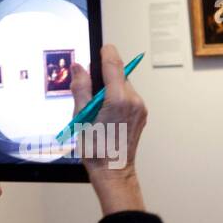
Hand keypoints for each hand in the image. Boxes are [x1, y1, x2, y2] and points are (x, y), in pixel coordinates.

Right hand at [70, 44, 146, 215]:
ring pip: (123, 85)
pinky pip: (128, 97)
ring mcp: (140, 108)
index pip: (114, 62)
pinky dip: (117, 98)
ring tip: (97, 109)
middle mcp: (133, 100)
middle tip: (89, 93)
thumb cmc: (96, 150)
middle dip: (103, 77)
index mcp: (118, 99)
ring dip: (110, 89)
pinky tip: (107, 114)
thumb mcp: (81, 116)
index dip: (104, 52)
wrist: (113, 172)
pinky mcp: (142, 114)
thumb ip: (80, 88)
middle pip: (119, 73)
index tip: (98, 50)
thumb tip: (79, 67)